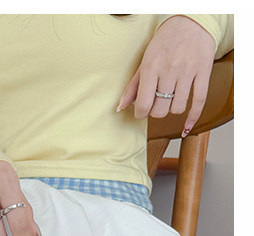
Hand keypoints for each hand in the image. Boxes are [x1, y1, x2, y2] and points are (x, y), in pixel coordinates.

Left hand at [116, 15, 215, 136]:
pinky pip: (199, 101)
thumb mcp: (145, 60)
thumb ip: (133, 86)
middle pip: (161, 110)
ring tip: (171, 99)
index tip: (142, 112)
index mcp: (152, 68)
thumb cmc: (165, 42)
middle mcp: (169, 70)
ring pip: (178, 108)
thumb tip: (120, 108)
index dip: (141, 114)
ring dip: (173, 109)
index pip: (144, 104)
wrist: (191, 21)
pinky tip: (186, 127)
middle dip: (157, 111)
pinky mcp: (204, 71)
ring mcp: (188, 71)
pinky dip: (192, 117)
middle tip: (157, 103)